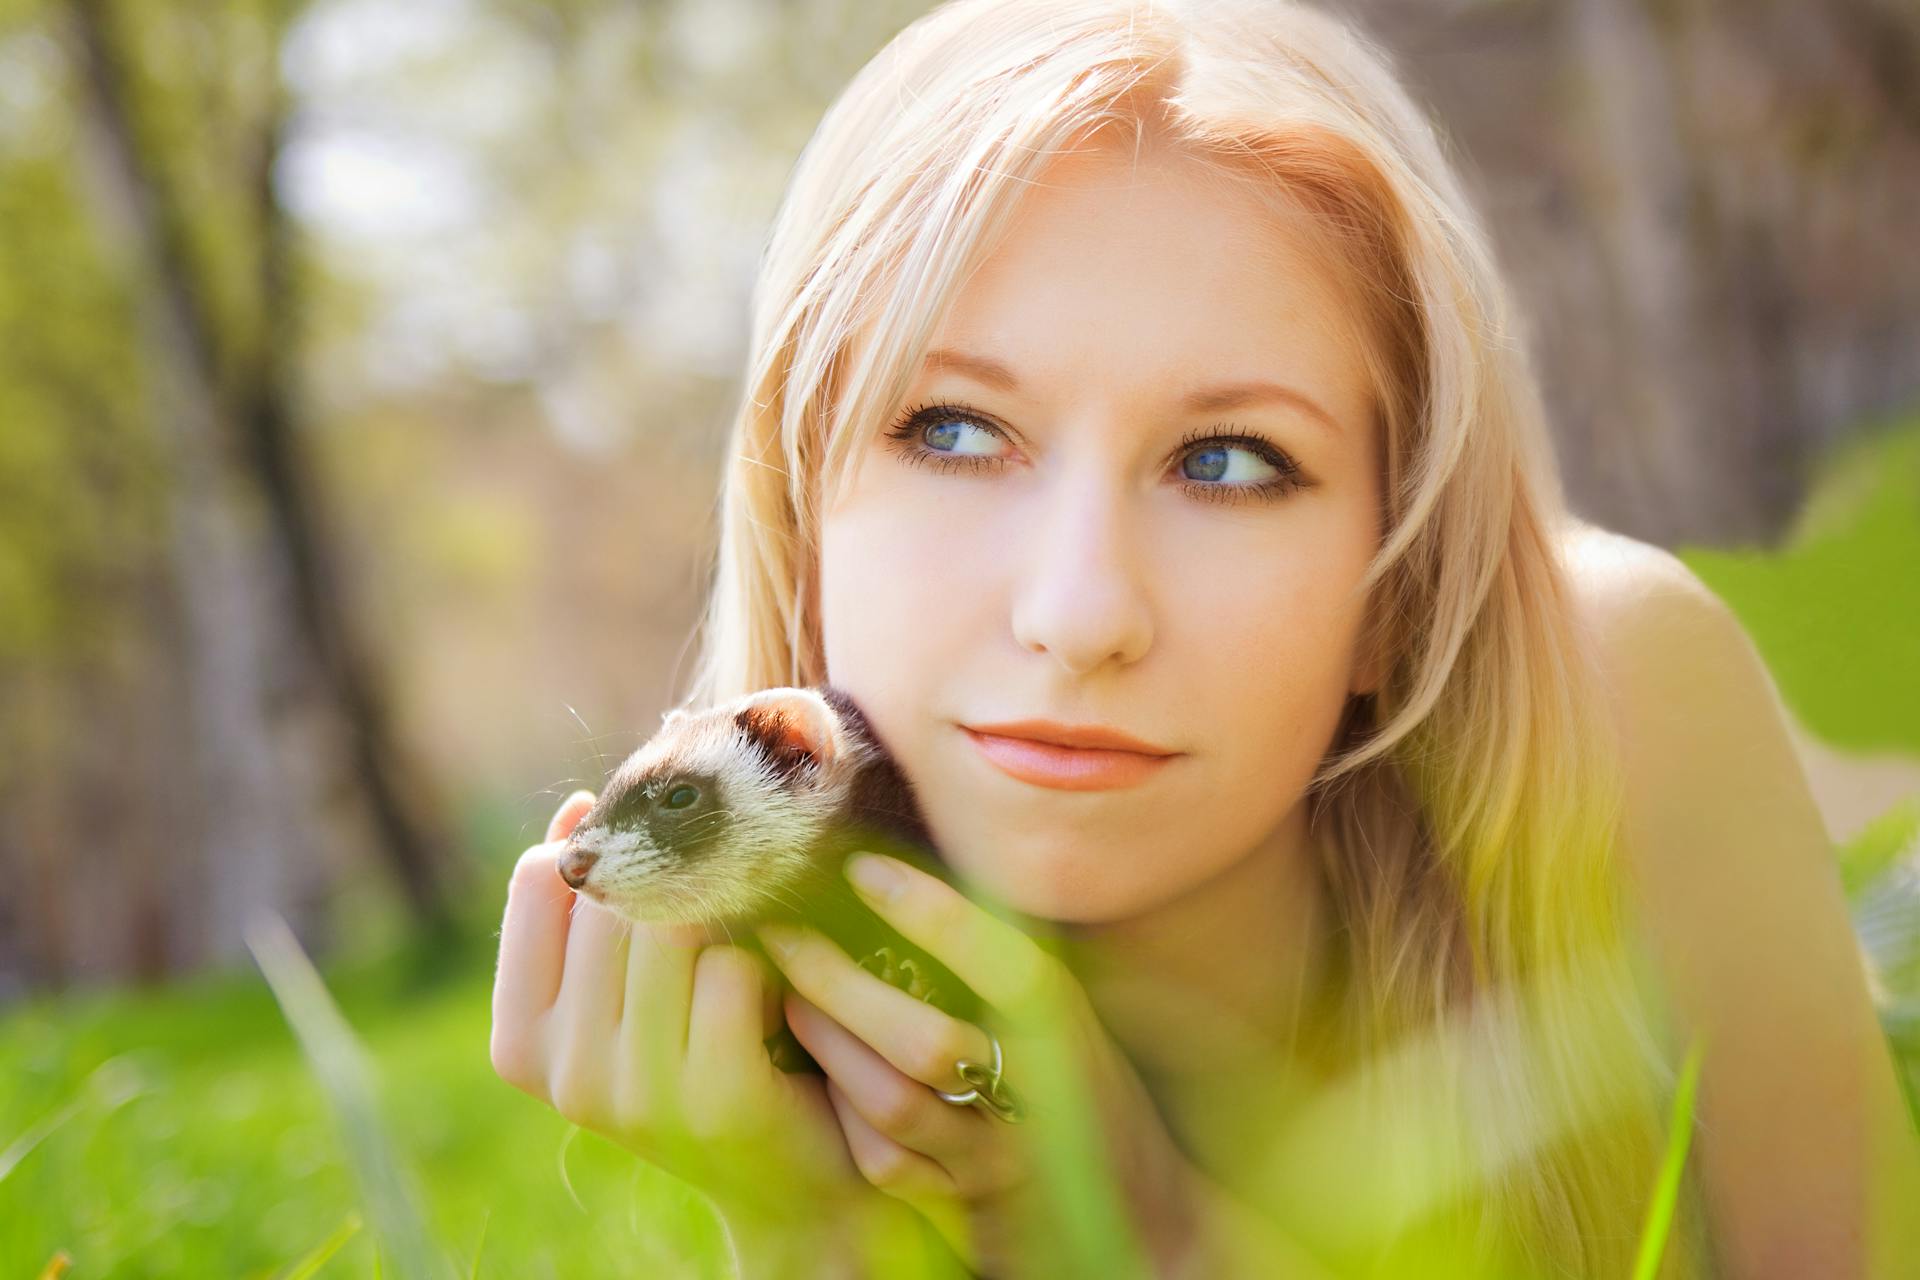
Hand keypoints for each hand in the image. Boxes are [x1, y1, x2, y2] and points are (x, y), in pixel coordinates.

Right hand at [489, 792, 961, 1272]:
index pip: (539, 882)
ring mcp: (637, 1091)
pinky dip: (768, 964)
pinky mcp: (717, 1096)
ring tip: (745, 959)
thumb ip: (589, 918)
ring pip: (676, 925)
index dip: (600, 843)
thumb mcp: (623, 997)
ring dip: (727, 922)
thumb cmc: (705, 1055)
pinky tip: (777, 998)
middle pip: (617, 899)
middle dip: (677, 885)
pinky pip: (735, 967)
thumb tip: (578, 810)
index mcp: (522, 1042)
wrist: (792, 1179)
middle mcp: (566, 1072)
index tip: (649, 849)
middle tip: (718, 916)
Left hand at [757, 852, 1209, 1277]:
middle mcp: (1038, 1097)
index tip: (862, 871)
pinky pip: (887, 1164)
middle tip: (783, 937)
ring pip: (895, 1105)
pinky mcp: (968, 1210)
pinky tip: (818, 1077)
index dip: (933, 914)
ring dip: (829, 1048)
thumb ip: (1005, 967)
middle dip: (842, 985)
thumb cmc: (1086, 1091)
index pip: (1003, 965)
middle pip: (927, 1042)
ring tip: (787, 1000)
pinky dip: (843, 1117)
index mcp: (1068, 1033)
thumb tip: (914, 880)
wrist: (1144, 1216)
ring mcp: (1001, 1160)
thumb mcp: (1070, 1022)